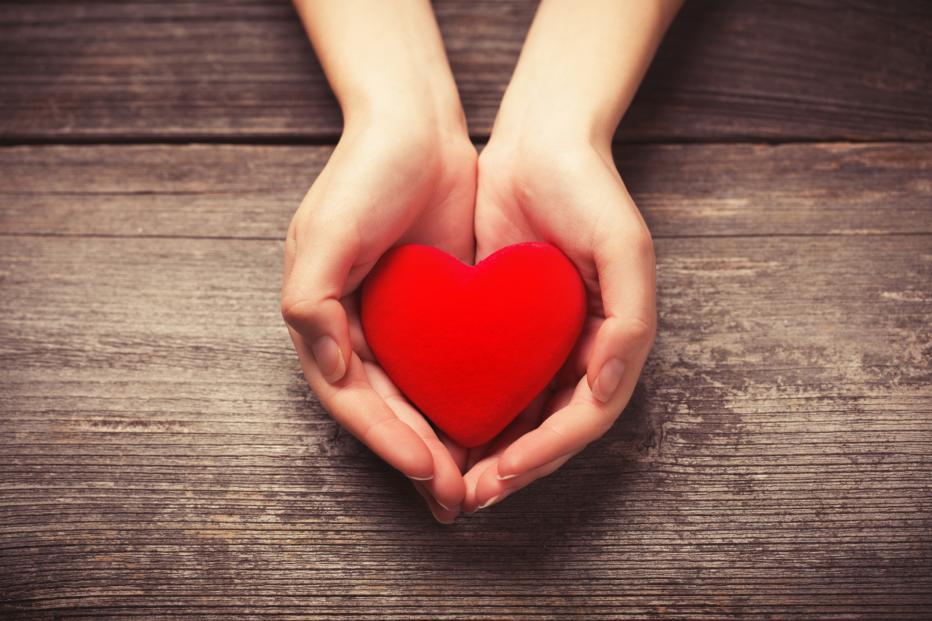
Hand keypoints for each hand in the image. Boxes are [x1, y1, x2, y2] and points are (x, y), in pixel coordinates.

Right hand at [281, 118, 475, 522]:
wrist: (417, 128)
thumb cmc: (364, 174)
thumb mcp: (326, 232)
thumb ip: (311, 301)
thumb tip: (328, 367)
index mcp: (322, 321)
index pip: (352, 399)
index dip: (386, 439)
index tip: (426, 469)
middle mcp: (356, 332)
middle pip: (386, 412)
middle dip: (418, 457)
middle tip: (455, 498)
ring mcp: (398, 326)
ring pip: (419, 402)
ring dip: (442, 445)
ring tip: (475, 483)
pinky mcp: (437, 315)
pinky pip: (450, 371)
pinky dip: (464, 405)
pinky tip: (494, 430)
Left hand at [462, 134, 656, 510]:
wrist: (540, 143)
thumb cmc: (589, 190)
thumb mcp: (623, 247)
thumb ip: (628, 321)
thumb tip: (604, 390)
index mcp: (614, 341)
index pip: (583, 418)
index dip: (546, 453)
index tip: (500, 475)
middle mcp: (581, 350)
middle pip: (549, 430)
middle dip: (513, 468)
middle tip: (469, 497)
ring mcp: (544, 341)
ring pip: (518, 415)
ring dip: (489, 452)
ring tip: (451, 480)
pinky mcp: (506, 326)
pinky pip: (490, 380)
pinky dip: (471, 410)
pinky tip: (438, 426)